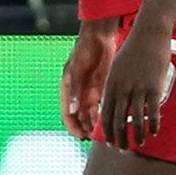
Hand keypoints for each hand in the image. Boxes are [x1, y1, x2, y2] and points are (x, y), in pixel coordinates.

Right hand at [61, 21, 117, 137]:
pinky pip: (100, 105)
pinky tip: (108, 120)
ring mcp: (88, 91)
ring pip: (89, 114)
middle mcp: (77, 93)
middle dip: (84, 128)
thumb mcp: (77, 72)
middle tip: (93, 137)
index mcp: (67, 89)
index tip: (81, 136)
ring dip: (93, 123)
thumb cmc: (83, 51)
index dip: (73, 126)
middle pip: (78, 117)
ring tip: (101, 131)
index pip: (67, 114)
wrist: (99, 37)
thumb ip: (76, 92)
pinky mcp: (100, 88)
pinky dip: (102, 114)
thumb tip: (72, 112)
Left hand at [100, 19, 175, 148]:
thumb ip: (115, 86)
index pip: (106, 115)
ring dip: (137, 136)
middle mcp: (122, 89)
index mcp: (111, 85)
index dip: (108, 132)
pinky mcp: (154, 87)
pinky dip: (153, 125)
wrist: (148, 34)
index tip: (111, 142)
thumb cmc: (133, 50)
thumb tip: (115, 105)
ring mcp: (138, 89)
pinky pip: (153, 112)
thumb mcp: (118, 68)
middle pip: (118, 121)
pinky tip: (154, 133)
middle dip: (120, 139)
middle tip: (123, 150)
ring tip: (140, 144)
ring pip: (135, 120)